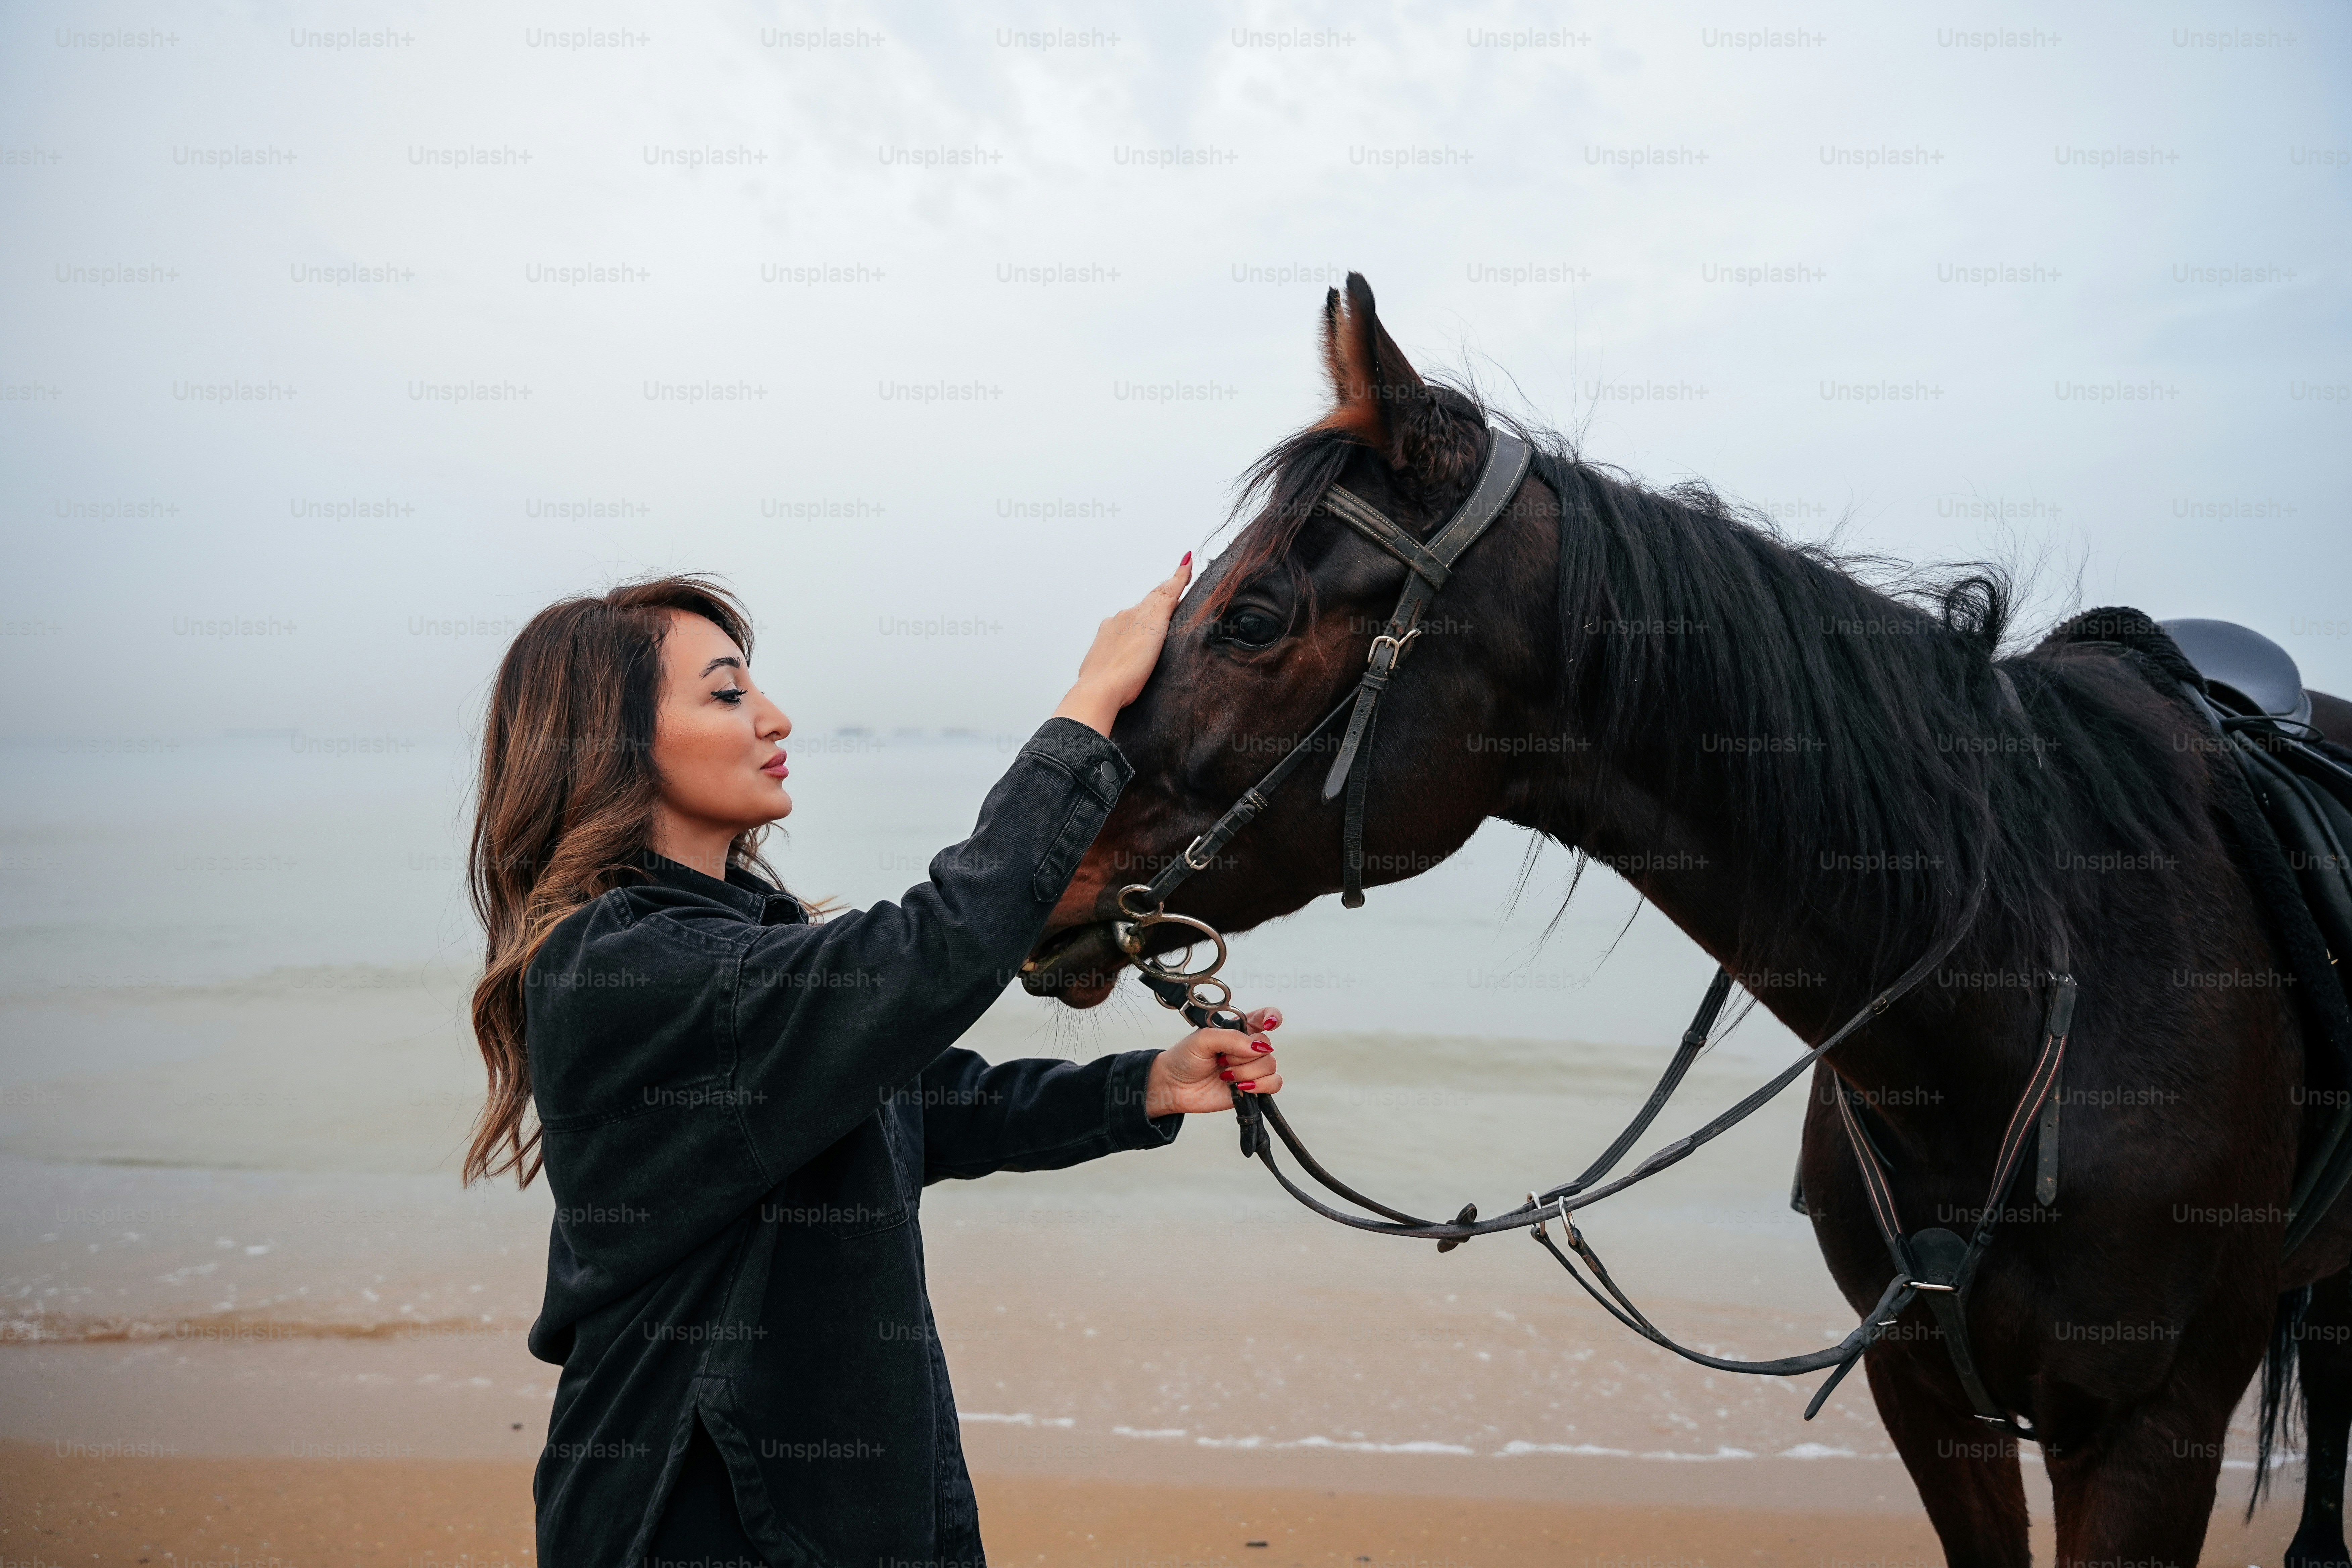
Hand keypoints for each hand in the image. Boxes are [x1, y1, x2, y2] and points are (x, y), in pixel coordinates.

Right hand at [1052, 554, 1193, 735]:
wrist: (1100, 688)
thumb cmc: (1101, 688)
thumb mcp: (1100, 672)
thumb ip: (1106, 665)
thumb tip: (1107, 671)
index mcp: (1109, 630)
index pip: (1131, 617)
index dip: (1140, 612)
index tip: (1147, 613)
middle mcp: (1121, 618)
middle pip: (1146, 603)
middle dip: (1158, 595)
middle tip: (1174, 582)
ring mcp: (1137, 615)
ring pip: (1158, 597)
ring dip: (1169, 587)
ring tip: (1185, 572)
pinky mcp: (1155, 618)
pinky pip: (1171, 592)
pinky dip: (1180, 577)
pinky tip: (1187, 564)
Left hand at [1142, 1006, 1283, 1117]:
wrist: (1173, 1087)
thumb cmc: (1184, 1058)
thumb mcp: (1203, 1039)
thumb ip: (1232, 1038)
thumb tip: (1258, 1047)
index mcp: (1238, 1029)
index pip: (1265, 1016)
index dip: (1272, 1017)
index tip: (1270, 1024)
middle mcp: (1247, 1047)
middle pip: (1266, 1045)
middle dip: (1243, 1055)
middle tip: (1221, 1059)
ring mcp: (1251, 1068)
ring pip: (1270, 1065)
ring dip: (1247, 1072)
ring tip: (1225, 1075)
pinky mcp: (1253, 1087)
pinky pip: (1274, 1084)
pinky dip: (1261, 1085)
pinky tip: (1241, 1086)